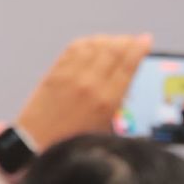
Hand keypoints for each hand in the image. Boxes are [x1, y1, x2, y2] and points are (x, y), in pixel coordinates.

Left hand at [14, 34, 152, 149]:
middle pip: (112, 49)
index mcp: (107, 101)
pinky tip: (92, 44)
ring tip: (115, 41)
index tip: (146, 39)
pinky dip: (87, 42)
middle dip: (126, 41)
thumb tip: (125, 80)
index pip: (128, 65)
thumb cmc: (72, 141)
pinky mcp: (54, 72)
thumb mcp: (106, 127)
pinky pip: (74, 48)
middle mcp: (90, 83)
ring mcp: (70, 75)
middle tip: (133, 39)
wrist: (36, 144)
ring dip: (107, 39)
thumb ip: (117, 102)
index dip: (139, 48)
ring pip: (94, 44)